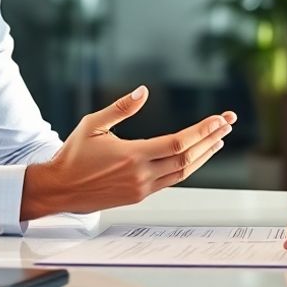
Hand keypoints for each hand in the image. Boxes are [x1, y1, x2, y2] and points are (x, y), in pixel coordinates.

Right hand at [22, 86, 235, 217]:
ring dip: (204, 155)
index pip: (178, 143)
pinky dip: (188, 167)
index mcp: (131, 155)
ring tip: (218, 139)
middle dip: (210, 139)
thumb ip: (121, 108)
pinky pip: (171, 181)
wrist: (59, 189)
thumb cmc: (73, 155)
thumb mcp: (92, 124)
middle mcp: (141, 175)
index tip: (219, 120)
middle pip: (187, 158)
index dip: (202, 131)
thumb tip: (143, 91)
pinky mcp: (139, 196)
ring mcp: (142, 188)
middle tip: (227, 124)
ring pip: (183, 172)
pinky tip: (196, 156)